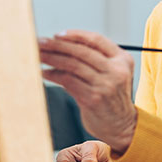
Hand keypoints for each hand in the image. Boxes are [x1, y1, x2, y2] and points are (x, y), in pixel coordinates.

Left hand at [39, 30, 136, 153]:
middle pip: (82, 51)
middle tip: (40, 42)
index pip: (96, 40)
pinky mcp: (93, 98)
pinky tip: (45, 73)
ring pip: (73, 65)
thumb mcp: (112, 74)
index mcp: (123, 60)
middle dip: (57, 45)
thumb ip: (94, 60)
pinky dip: (54, 75)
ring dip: (52, 59)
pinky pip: (68, 81)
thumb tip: (60, 46)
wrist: (121, 126)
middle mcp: (116, 70)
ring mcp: (105, 85)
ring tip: (38, 56)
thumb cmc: (111, 98)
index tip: (57, 35)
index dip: (75, 35)